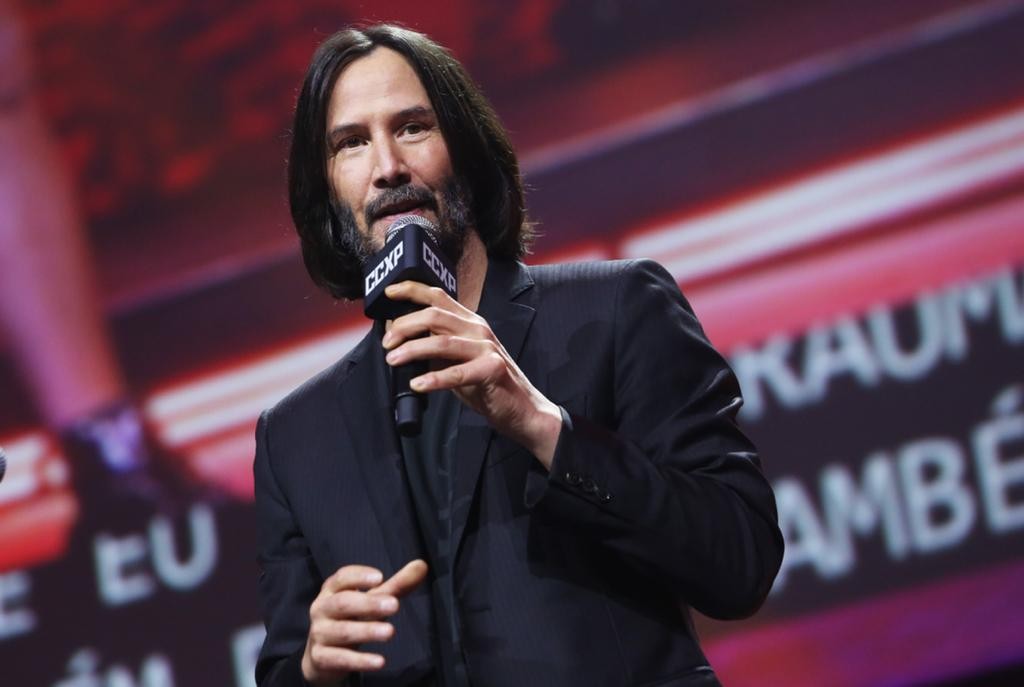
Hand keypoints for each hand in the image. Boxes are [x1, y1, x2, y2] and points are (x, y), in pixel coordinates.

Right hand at [301, 559, 428, 684]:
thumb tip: (421, 565)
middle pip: (342, 603)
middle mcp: (322, 609)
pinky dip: (360, 661)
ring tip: (390, 632)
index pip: (342, 578)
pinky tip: (380, 661)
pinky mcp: (321, 658)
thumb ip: (396, 584)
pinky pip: (341, 659)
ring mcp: (320, 634)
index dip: (359, 576)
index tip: (380, 577)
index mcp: (332, 590)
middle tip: (394, 605)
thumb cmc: (351, 618)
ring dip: (367, 631)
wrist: (321, 656)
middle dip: (368, 603)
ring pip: (343, 631)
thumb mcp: (372, 600)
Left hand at [381, 281, 561, 467]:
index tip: (389, 293)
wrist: (523, 409)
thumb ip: (435, 348)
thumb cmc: (487, 384)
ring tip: (392, 360)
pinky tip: (417, 385)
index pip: (439, 296)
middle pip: (434, 316)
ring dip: (412, 350)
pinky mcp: (492, 370)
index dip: (412, 290)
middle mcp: (478, 329)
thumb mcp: (458, 360)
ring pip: (442, 341)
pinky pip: (457, 373)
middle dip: (404, 326)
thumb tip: (400, 340)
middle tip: (387, 342)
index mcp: (470, 322)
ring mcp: (487, 348)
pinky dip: (433, 379)